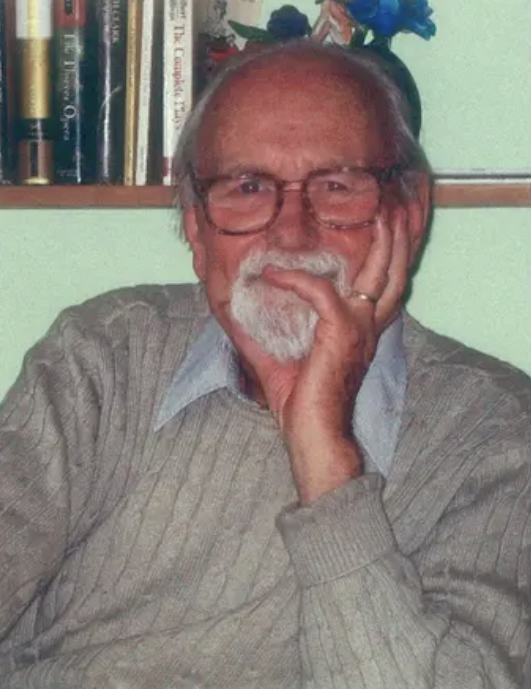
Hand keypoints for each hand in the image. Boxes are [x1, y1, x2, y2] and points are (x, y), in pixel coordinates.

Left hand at [231, 211, 410, 501]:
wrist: (313, 434)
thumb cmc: (302, 401)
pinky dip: (294, 279)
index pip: (383, 288)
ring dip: (378, 243)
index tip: (378, 234)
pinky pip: (320, 291)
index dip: (387, 259)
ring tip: (373, 217)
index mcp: (361, 331)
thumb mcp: (284, 355)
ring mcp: (359, 328)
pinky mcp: (341, 333)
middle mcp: (368, 326)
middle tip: (392, 210)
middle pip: (394, 274)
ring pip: (378, 273)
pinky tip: (271, 273)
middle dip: (397, 240)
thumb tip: (238, 303)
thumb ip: (270, 326)